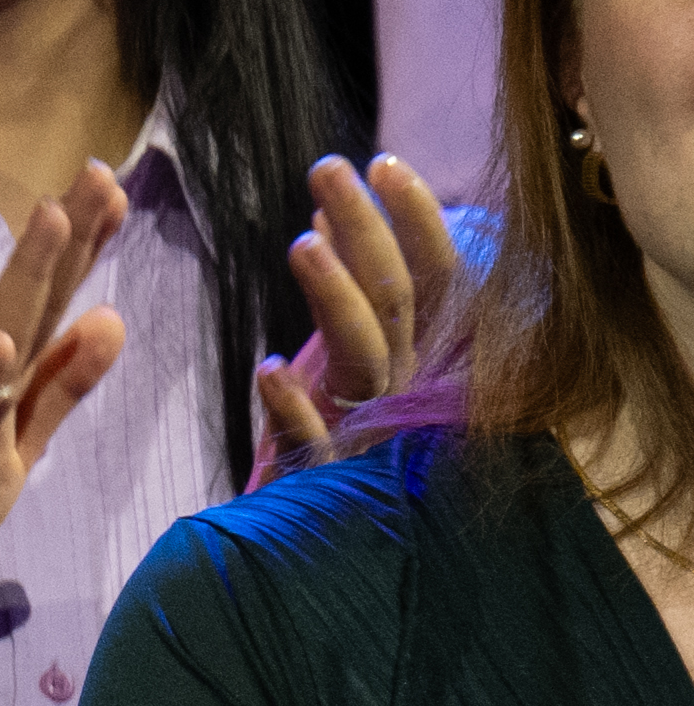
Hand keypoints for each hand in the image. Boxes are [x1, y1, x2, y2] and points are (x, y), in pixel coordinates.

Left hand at [259, 152, 469, 465]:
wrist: (334, 544)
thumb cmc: (342, 435)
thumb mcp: (350, 354)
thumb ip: (349, 290)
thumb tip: (327, 215)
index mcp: (417, 357)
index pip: (436, 278)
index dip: (415, 221)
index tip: (382, 161)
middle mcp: (405, 389)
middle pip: (397, 300)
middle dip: (367, 229)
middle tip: (328, 167)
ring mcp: (372, 434)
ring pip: (364, 358)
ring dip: (335, 297)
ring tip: (302, 242)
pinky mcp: (328, 480)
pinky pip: (315, 444)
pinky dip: (293, 408)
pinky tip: (269, 371)